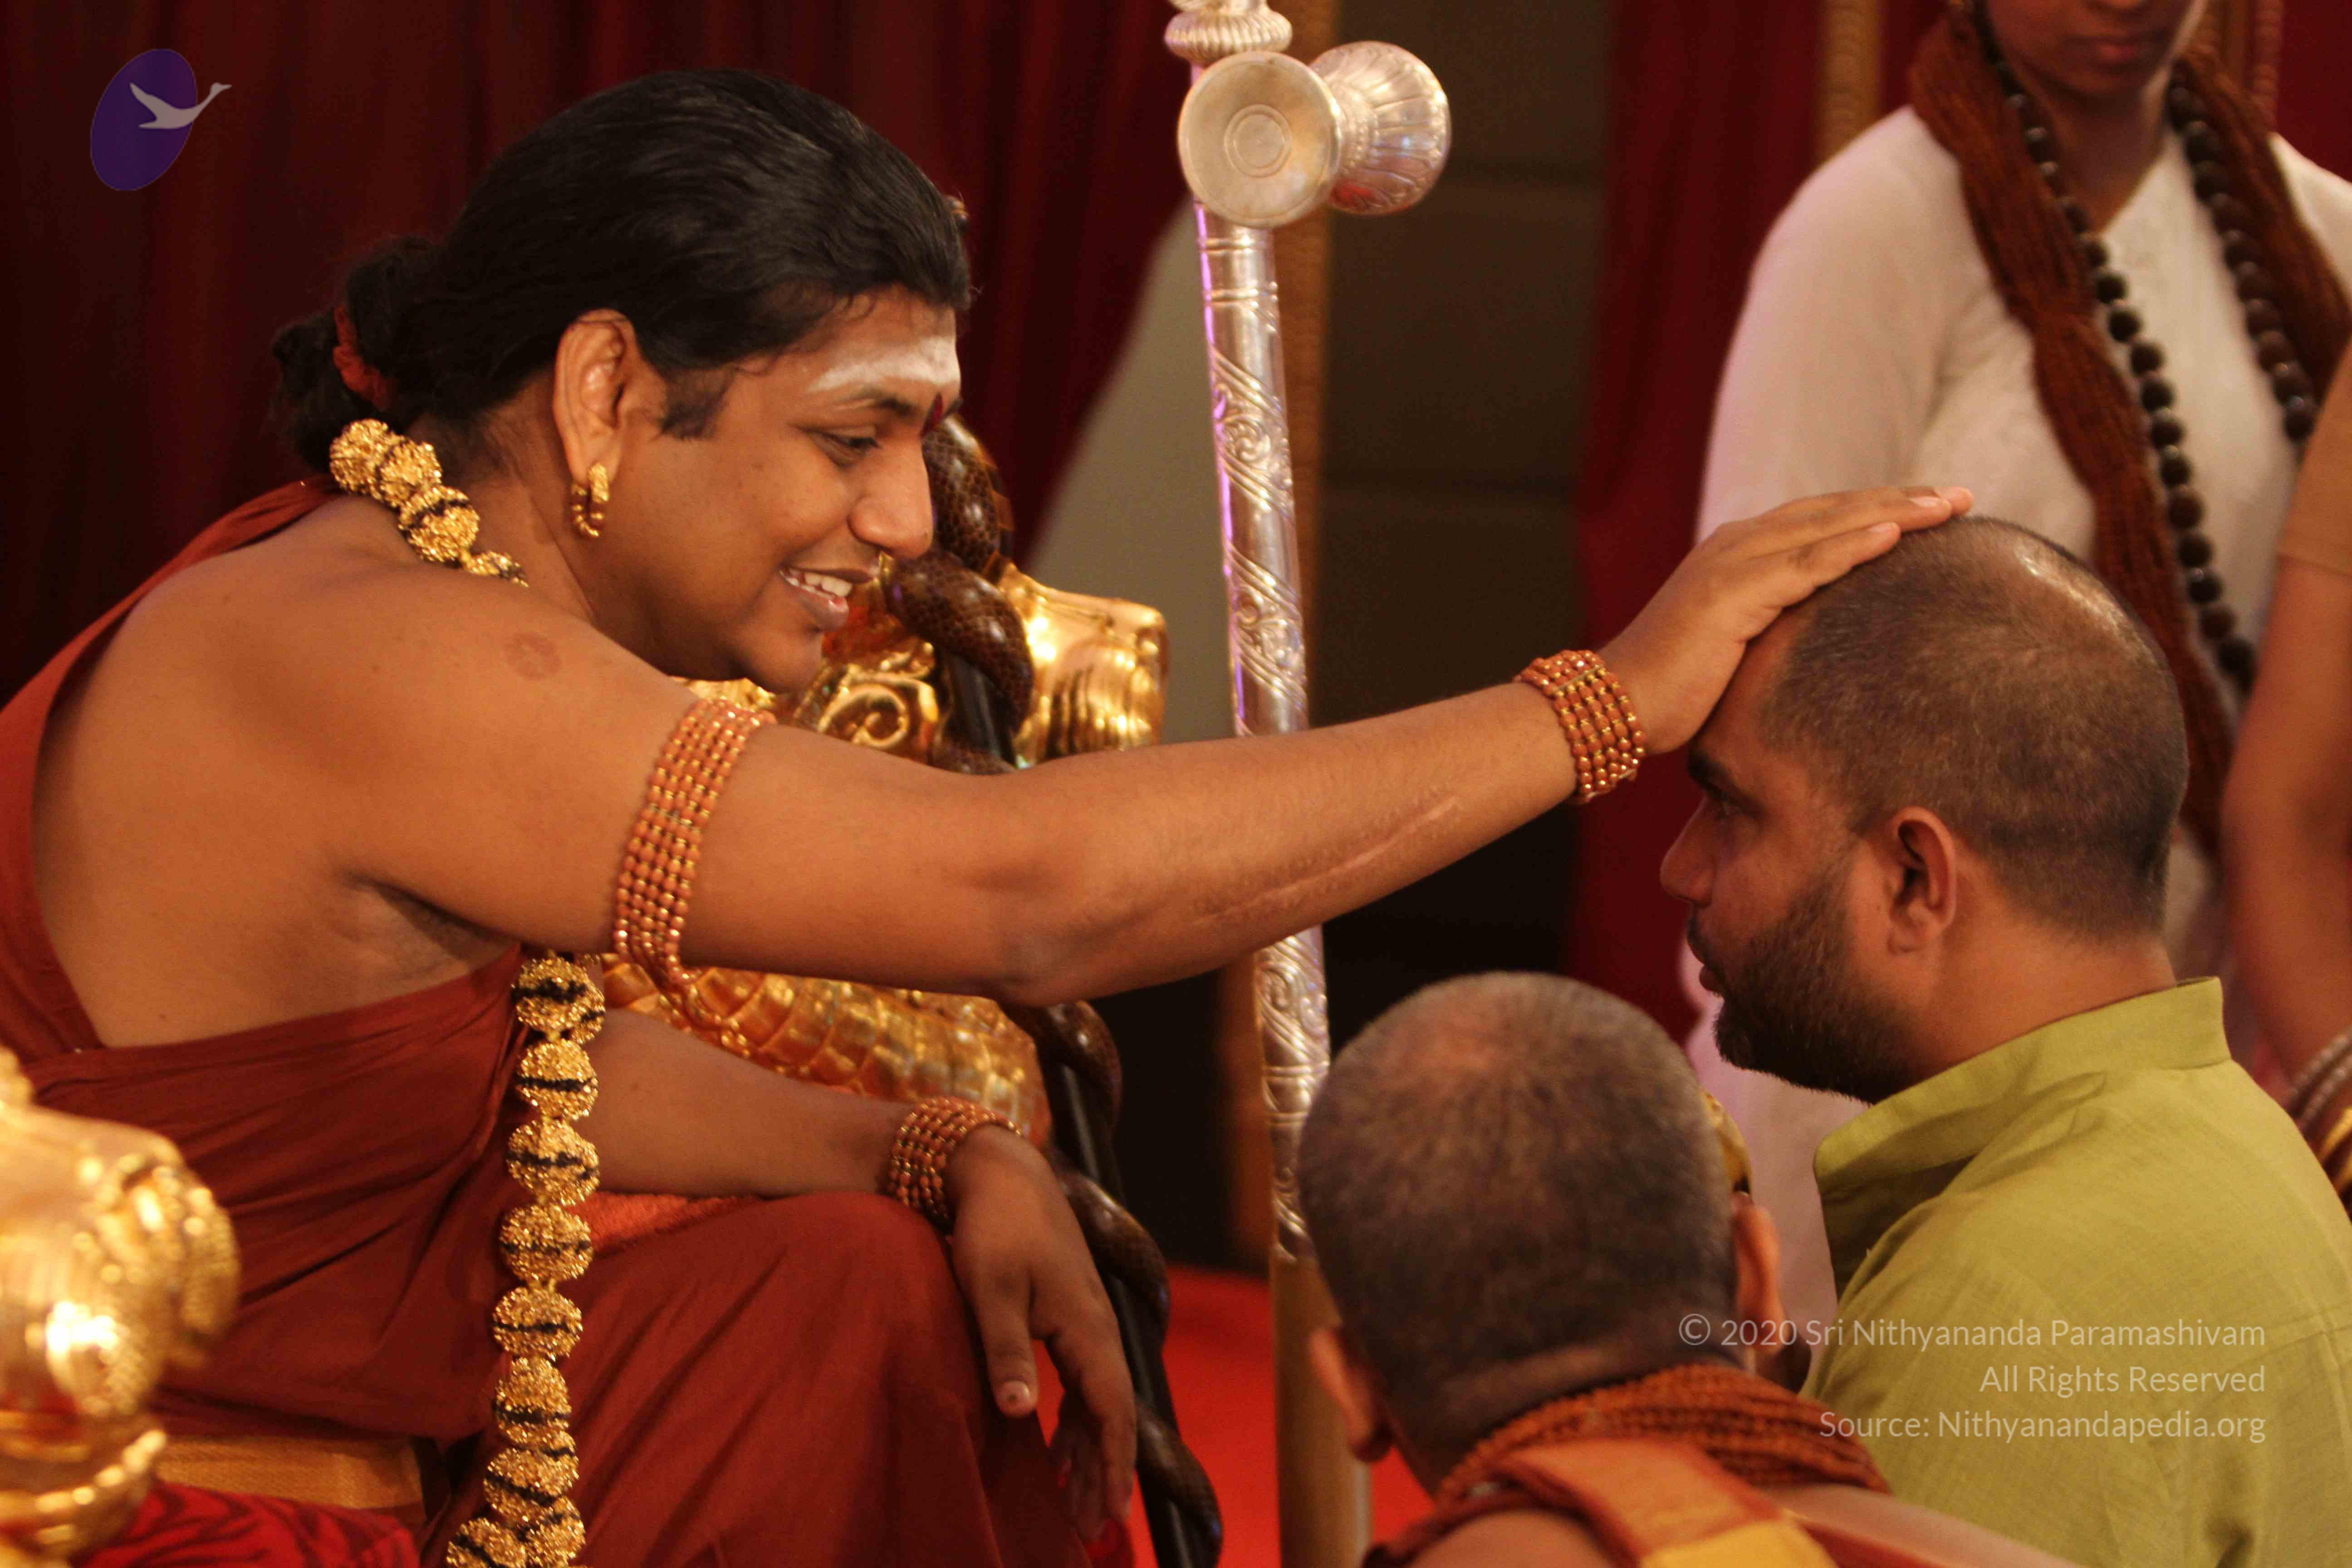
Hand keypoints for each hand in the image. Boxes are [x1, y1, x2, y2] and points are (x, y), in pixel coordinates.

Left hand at [945, 1127, 1135, 1541]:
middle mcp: (1096, 1328)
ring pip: (1097, 1399)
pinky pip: (1081, 1380)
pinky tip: (1056, 1445)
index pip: (1113, 1410)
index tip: (1111, 1510)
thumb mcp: (990, 1290)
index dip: (1114, 1463)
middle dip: (1103, 1470)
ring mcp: (1085, 1321)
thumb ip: (1005, 1351)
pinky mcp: (1067, 1313)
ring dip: (1087, 1449)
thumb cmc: (994, 1228)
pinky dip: (1074, 1419)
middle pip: (1111, 1413)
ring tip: (1075, 1501)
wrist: (1000, 1171)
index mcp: (1087, 1327)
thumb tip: (1019, 1412)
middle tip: (1091, 1525)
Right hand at [1601, 486, 1970, 751]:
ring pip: (1828, 527)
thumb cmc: (1669, 691)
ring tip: (1948, 506)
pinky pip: (1806, 564)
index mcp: (1736, 553)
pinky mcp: (1733, 594)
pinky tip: (1896, 534)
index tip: (1933, 509)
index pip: (1820, 520)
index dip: (1878, 509)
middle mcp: (1735, 545)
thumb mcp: (1732, 650)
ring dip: (1893, 512)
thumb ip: (1770, 629)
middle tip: (1961, 496)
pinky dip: (1853, 545)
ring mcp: (1733, 564)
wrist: (1615, 704)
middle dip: (1900, 500)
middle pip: (1834, 511)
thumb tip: (1818, 646)